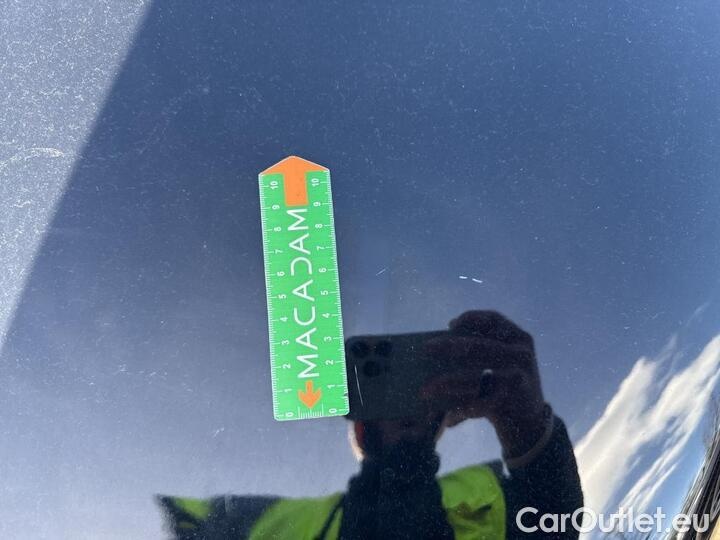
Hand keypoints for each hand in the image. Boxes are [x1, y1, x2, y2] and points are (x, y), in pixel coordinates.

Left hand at [421, 310, 547, 457]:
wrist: (531, 424)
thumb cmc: (505, 387)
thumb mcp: (502, 363)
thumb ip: (481, 352)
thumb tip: (437, 348)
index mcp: (519, 339)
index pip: (494, 319)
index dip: (471, 318)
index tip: (450, 325)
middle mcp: (522, 355)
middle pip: (479, 346)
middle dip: (448, 346)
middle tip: (425, 349)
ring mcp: (519, 377)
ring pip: (475, 377)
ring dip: (447, 383)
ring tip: (425, 390)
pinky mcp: (514, 401)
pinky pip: (481, 403)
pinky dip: (462, 409)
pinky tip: (448, 416)